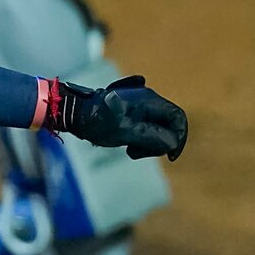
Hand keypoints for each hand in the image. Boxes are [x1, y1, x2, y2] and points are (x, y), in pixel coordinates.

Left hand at [51, 75, 186, 161]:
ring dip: (148, 142)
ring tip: (130, 149)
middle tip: (139, 153)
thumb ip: (152, 137)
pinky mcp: (130, 110)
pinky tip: (126, 143)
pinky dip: (140, 137)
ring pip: (156, 126)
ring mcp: (139, 103)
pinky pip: (145, 126)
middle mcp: (147, 98)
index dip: (179, 137)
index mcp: (149, 100)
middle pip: (168, 123)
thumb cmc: (98, 122)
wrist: (75, 113)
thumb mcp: (127, 133)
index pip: (178, 117)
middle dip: (159, 142)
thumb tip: (172, 143)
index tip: (170, 155)